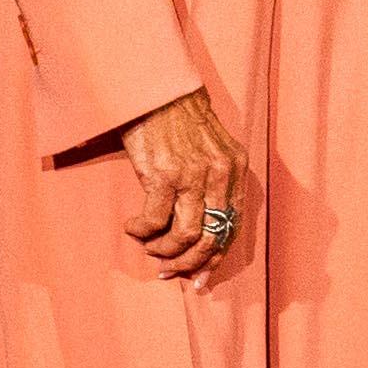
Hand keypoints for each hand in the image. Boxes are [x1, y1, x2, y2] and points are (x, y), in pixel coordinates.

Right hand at [120, 89, 254, 283]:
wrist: (156, 90)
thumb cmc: (179, 121)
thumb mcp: (211, 149)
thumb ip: (214, 183)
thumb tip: (201, 229)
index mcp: (234, 169)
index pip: (232, 227)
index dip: (214, 257)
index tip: (199, 277)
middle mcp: (219, 174)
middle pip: (212, 237)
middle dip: (189, 262)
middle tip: (167, 269)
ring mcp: (192, 174)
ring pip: (186, 235)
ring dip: (164, 250)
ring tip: (149, 247)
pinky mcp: (163, 174)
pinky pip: (155, 220)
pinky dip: (142, 231)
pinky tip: (132, 227)